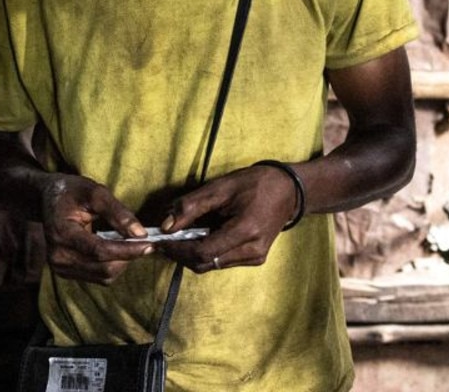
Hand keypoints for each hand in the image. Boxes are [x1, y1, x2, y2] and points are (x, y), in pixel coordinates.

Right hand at [40, 174, 153, 284]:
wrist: (47, 199)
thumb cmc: (72, 192)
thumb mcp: (95, 192)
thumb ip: (118, 212)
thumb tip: (140, 234)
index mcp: (61, 233)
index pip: (99, 250)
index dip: (127, 250)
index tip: (150, 244)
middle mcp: (58, 255)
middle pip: (104, 268)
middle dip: (128, 256)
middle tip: (143, 241)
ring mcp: (60, 266)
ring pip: (104, 276)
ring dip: (121, 261)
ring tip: (126, 242)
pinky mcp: (65, 272)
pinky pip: (98, 276)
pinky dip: (112, 265)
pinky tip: (113, 248)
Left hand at [156, 165, 297, 273]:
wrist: (288, 190)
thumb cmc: (255, 184)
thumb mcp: (220, 188)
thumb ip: (191, 206)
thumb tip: (166, 226)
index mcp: (246, 231)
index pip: (203, 252)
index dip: (177, 249)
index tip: (160, 241)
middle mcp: (252, 251)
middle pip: (205, 263)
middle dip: (180, 254)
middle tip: (163, 241)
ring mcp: (255, 257)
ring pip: (211, 265)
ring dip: (190, 254)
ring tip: (176, 238)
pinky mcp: (254, 258)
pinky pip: (221, 261)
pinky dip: (204, 253)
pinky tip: (196, 238)